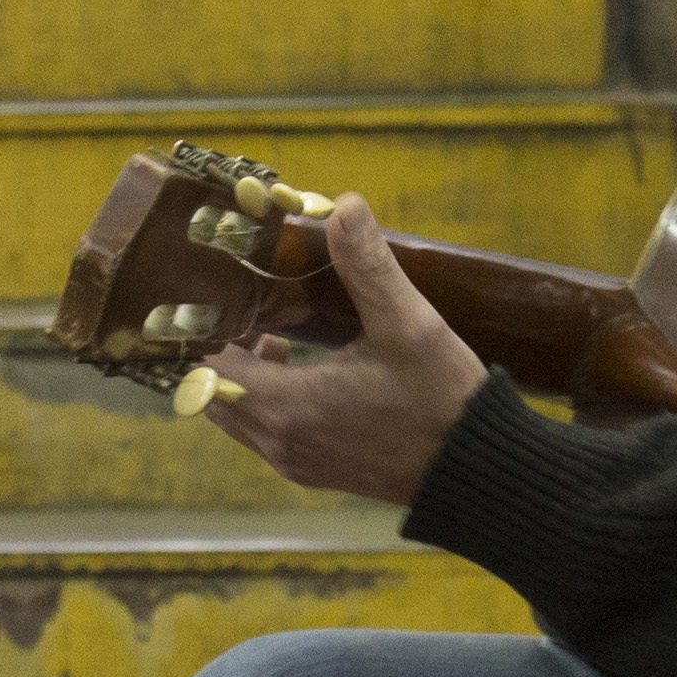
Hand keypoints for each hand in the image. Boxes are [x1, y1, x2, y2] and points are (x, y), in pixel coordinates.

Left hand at [196, 197, 495, 502]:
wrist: (476, 469)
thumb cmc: (441, 399)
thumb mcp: (408, 324)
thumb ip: (368, 265)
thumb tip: (344, 205)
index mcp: (288, 408)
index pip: (205, 371)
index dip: (200, 332)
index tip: (210, 293)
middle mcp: (279, 443)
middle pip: (209, 395)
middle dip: (215, 350)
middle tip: (235, 303)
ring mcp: (294, 463)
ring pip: (235, 416)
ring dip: (238, 374)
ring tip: (266, 327)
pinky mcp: (313, 471)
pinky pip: (263, 431)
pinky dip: (261, 397)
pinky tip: (295, 363)